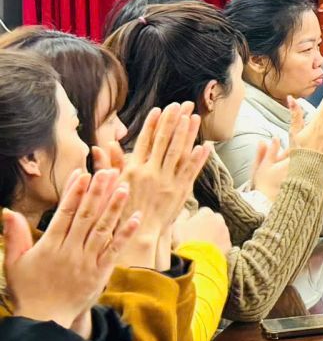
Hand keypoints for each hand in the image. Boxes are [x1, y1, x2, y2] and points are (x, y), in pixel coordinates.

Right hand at [3, 170, 138, 335]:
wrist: (45, 321)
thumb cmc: (28, 290)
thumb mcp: (15, 263)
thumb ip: (15, 236)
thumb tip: (9, 211)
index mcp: (49, 247)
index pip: (63, 214)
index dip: (74, 193)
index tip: (83, 174)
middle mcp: (69, 252)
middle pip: (85, 217)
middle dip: (97, 192)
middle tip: (108, 171)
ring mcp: (87, 262)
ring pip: (102, 230)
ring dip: (114, 208)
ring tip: (124, 186)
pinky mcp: (100, 273)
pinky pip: (114, 250)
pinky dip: (125, 233)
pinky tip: (135, 217)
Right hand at [104, 103, 207, 268]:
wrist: (138, 235)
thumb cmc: (121, 210)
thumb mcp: (112, 186)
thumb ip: (109, 164)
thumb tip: (100, 145)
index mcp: (134, 170)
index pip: (145, 141)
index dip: (153, 124)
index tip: (160, 109)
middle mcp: (152, 173)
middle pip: (164, 142)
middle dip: (173, 121)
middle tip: (181, 104)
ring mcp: (168, 182)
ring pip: (179, 152)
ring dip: (187, 134)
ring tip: (194, 117)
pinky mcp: (180, 191)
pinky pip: (190, 171)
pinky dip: (197, 158)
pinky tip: (204, 145)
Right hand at [170, 206, 230, 255]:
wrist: (197, 261)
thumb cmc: (185, 242)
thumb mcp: (177, 227)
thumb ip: (182, 216)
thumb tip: (186, 211)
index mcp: (206, 214)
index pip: (204, 211)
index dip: (198, 218)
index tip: (192, 225)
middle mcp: (219, 220)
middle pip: (215, 219)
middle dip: (209, 224)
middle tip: (199, 234)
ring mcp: (225, 232)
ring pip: (220, 230)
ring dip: (215, 234)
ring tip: (204, 244)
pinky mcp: (228, 244)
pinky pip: (224, 241)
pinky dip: (219, 244)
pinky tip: (210, 250)